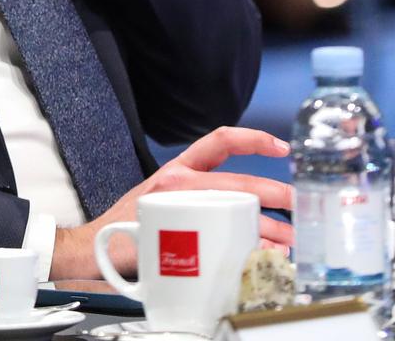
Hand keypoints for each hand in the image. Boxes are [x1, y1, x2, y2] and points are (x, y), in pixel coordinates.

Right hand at [50, 126, 294, 279]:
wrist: (95, 247)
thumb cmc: (136, 226)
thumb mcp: (167, 202)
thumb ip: (205, 203)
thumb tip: (258, 223)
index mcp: (179, 170)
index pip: (220, 140)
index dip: (253, 139)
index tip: (283, 147)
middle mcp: (177, 180)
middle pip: (237, 181)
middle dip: (275, 193)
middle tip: (299, 204)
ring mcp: (175, 205)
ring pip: (234, 210)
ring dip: (269, 228)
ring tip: (290, 240)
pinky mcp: (172, 231)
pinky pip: (219, 237)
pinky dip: (245, 248)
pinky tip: (261, 255)